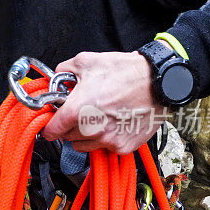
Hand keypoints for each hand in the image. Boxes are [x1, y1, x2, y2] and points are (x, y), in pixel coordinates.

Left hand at [40, 51, 162, 153]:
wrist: (159, 82)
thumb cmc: (125, 71)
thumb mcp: (86, 61)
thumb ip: (63, 72)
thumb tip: (56, 79)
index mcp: (78, 110)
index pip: (52, 130)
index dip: (50, 126)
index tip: (52, 124)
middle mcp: (92, 129)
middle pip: (67, 137)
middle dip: (69, 126)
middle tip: (81, 112)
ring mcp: (108, 140)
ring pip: (83, 145)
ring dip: (85, 135)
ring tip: (98, 117)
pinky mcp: (122, 147)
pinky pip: (103, 147)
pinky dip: (104, 138)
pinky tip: (113, 123)